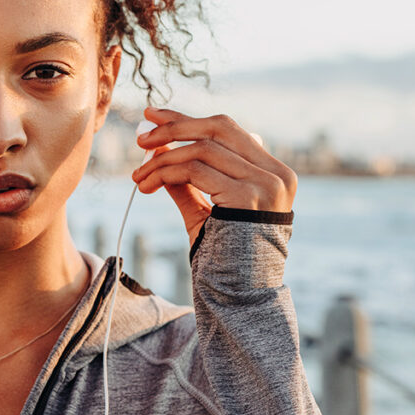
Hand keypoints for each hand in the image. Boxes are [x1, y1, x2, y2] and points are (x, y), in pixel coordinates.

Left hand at [131, 108, 296, 245]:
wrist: (239, 298)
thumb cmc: (224, 259)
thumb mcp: (205, 211)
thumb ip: (188, 181)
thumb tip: (160, 152)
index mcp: (273, 172)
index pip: (227, 129)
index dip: (188, 120)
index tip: (154, 116)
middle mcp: (276, 174)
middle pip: (218, 128)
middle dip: (175, 127)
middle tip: (141, 138)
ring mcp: (266, 184)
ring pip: (202, 149)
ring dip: (162, 160)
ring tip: (138, 177)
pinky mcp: (247, 197)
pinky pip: (196, 171)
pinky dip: (165, 173)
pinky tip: (148, 185)